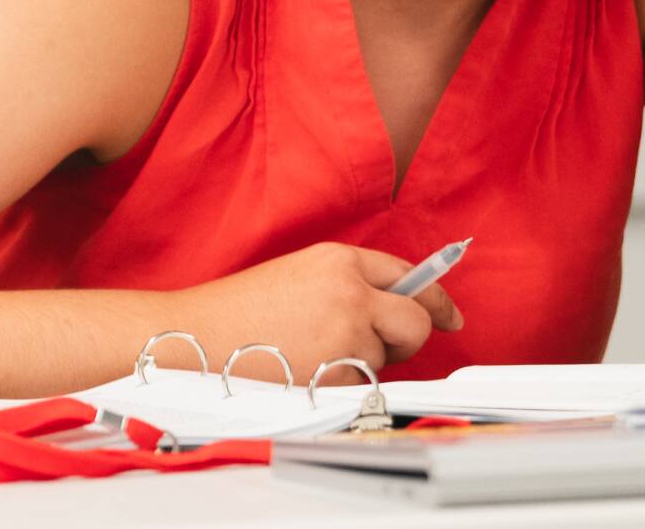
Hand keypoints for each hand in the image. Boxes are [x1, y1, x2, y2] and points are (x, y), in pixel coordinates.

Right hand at [175, 243, 462, 384]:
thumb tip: (396, 308)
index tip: (448, 315)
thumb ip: (348, 284)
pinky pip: (361, 385)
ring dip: (363, 362)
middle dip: (410, 337)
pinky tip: (306, 371)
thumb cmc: (238, 312)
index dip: (434, 298)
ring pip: (386, 358)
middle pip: (415, 319)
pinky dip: (343, 385)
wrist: (196, 340)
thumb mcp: (298, 275)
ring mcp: (346, 334)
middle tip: (388, 346)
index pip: (407, 275)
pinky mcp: (336, 373)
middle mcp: (350, 292)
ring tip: (312, 352)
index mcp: (338, 259)